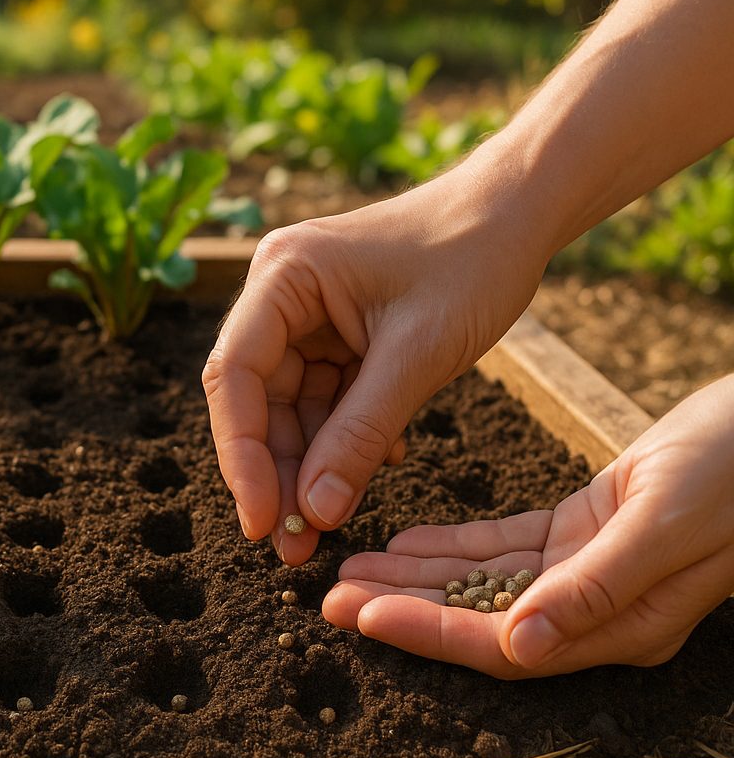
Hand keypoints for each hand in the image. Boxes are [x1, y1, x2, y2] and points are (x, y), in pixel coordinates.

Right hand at [202, 164, 549, 563]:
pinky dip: (344, 442)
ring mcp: (307, 316)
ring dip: (309, 468)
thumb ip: (360, 433)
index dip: (242, 454)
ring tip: (323, 529)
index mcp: (282, 277)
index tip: (261, 519)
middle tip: (290, 544)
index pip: (237, 376)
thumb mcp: (418, 355)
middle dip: (275, 472)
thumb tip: (315, 511)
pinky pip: (326, 401)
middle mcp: (279, 294)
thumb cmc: (473, 259)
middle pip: (257, 399)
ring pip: (290, 408)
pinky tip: (370, 474)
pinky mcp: (338, 335)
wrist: (520, 214)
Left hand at [325, 375, 733, 676]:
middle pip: (480, 621)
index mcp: (623, 625)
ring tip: (349, 568)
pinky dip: (454, 544)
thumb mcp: (666, 522)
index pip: (504, 646)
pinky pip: (505, 546)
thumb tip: (518, 646)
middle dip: (403, 610)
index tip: (362, 615)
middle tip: (329, 599)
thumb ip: (595, 587)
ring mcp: (590, 570)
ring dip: (415, 576)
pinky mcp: (585, 529)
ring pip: (483, 582)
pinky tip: (403, 540)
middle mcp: (599, 609)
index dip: (428, 632)